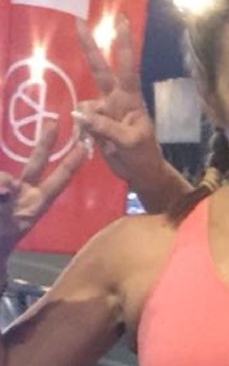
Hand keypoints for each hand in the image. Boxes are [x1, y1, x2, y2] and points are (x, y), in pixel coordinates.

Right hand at [0, 121, 86, 257]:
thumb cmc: (2, 242)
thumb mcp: (8, 228)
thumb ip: (6, 200)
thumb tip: (10, 186)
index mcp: (37, 204)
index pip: (58, 180)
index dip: (71, 164)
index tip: (83, 147)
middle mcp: (24, 194)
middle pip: (35, 164)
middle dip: (44, 144)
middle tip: (53, 123)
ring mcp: (8, 191)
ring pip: (5, 180)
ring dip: (3, 185)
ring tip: (5, 200)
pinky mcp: (2, 188)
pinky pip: (2, 182)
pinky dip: (2, 186)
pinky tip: (3, 193)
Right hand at [74, 15, 164, 185]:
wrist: (141, 172)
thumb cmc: (143, 154)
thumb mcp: (129, 142)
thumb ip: (106, 127)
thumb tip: (80, 114)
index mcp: (130, 98)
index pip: (126, 66)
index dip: (123, 43)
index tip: (122, 19)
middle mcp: (116, 99)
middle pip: (100, 69)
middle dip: (89, 47)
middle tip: (78, 21)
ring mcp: (105, 111)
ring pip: (85, 105)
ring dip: (87, 122)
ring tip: (103, 143)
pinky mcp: (95, 124)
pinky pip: (81, 121)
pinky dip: (83, 132)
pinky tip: (94, 144)